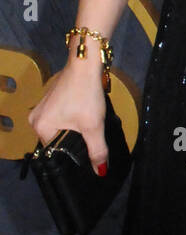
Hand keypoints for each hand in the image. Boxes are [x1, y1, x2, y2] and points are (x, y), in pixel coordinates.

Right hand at [26, 58, 108, 175]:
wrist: (86, 62)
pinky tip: (85, 119)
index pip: (56, 152)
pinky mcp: (52, 99)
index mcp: (41, 128)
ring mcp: (43, 107)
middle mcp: (36, 119)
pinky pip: (62, 117)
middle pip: (58, 141)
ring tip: (90, 132)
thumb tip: (100, 172)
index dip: (72, 156)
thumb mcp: (93, 125)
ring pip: (61, 128)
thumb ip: (97, 150)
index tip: (88, 158)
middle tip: (92, 144)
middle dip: (74, 143)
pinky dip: (73, 120)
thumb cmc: (86, 94)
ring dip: (75, 131)